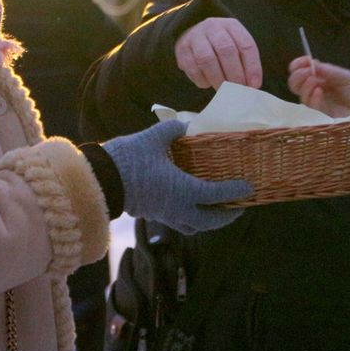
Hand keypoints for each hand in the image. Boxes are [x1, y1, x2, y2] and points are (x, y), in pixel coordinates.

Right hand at [103, 120, 253, 233]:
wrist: (99, 181)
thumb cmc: (128, 160)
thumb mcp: (153, 138)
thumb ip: (173, 129)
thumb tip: (184, 124)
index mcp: (184, 191)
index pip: (218, 195)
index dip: (236, 192)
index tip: (250, 188)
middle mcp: (178, 208)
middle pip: (211, 221)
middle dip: (228, 216)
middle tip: (239, 205)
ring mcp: (165, 215)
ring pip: (195, 226)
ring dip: (210, 220)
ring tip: (217, 208)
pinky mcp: (154, 214)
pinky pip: (180, 222)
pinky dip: (192, 217)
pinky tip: (190, 203)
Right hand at [175, 17, 261, 89]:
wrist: (192, 32)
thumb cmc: (220, 44)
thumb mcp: (236, 45)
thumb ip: (245, 62)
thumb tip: (251, 85)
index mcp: (231, 25)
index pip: (246, 45)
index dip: (252, 67)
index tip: (254, 85)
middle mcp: (213, 27)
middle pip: (226, 50)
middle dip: (235, 74)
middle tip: (238, 89)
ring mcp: (195, 37)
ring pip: (207, 59)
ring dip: (218, 79)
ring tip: (224, 90)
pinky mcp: (182, 50)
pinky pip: (193, 68)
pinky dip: (203, 80)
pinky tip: (208, 83)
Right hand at [287, 56, 349, 116]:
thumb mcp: (346, 76)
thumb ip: (328, 71)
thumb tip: (311, 64)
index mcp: (321, 78)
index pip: (301, 72)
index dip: (297, 66)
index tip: (303, 61)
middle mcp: (316, 90)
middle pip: (296, 85)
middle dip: (297, 76)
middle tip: (307, 72)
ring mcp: (319, 103)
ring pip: (301, 96)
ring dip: (305, 87)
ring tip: (314, 80)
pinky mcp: (322, 116)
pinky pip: (311, 108)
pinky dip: (312, 98)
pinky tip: (318, 91)